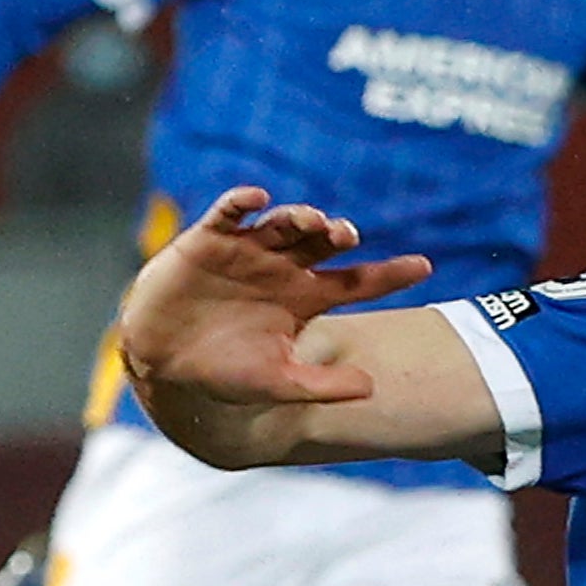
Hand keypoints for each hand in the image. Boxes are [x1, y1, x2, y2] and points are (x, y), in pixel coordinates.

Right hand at [115, 188, 434, 430]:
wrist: (161, 362)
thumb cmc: (221, 371)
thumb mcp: (276, 383)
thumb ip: (321, 387)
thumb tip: (372, 388)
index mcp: (304, 298)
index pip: (357, 282)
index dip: (390, 273)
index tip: (424, 267)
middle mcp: (282, 269)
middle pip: (322, 243)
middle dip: (336, 233)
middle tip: (347, 235)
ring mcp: (247, 251)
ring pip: (283, 222)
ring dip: (300, 216)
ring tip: (312, 222)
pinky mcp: (208, 241)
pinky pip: (228, 212)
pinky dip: (242, 201)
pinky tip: (257, 198)